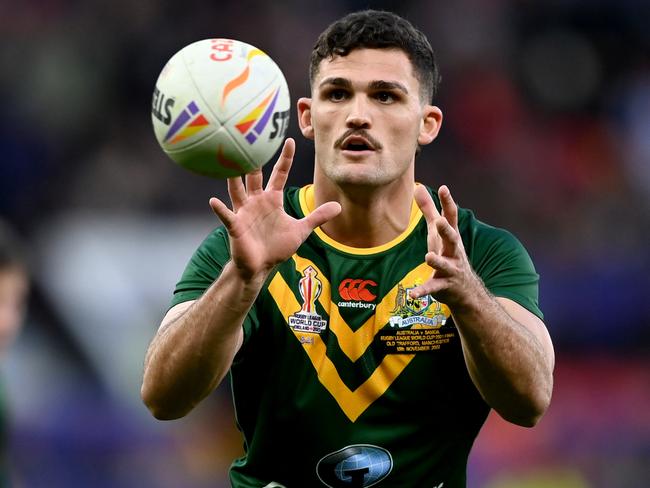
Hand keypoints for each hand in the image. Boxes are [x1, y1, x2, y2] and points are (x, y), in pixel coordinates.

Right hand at [209, 138, 340, 280]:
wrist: (260, 267)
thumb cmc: (277, 247)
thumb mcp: (301, 230)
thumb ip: (317, 217)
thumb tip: (338, 207)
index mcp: (272, 199)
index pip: (279, 173)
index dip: (285, 158)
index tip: (289, 140)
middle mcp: (256, 201)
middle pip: (254, 176)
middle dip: (254, 159)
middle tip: (250, 139)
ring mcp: (244, 212)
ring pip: (237, 190)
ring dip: (233, 178)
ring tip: (227, 162)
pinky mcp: (236, 226)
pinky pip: (227, 216)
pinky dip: (220, 209)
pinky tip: (214, 201)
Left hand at [409, 185, 480, 307]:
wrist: (465, 290)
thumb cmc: (448, 254)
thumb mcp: (437, 232)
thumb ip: (429, 210)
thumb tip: (418, 187)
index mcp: (450, 237)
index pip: (451, 217)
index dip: (448, 203)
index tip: (444, 188)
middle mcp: (453, 252)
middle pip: (452, 239)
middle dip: (446, 230)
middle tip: (440, 221)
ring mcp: (450, 269)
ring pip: (444, 264)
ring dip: (437, 261)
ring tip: (429, 256)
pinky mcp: (442, 286)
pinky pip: (432, 288)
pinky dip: (422, 291)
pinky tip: (412, 294)